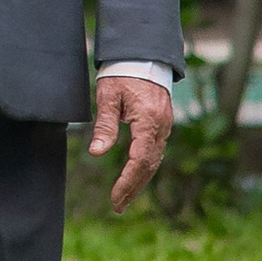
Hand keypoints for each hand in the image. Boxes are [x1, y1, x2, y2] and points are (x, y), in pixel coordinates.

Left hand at [89, 71, 173, 211]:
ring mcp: (165, 125)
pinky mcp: (162, 123)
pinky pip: (155, 151)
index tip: (115, 198)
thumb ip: (104, 125)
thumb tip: (96, 152)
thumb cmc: (122, 73)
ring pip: (154, 160)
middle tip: (117, 206)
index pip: (139, 160)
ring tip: (124, 198)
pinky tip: (134, 177)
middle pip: (149, 165)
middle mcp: (161, 126)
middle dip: (133, 187)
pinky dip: (144, 167)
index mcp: (148, 120)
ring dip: (139, 181)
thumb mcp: (108, 96)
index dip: (127, 182)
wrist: (142, 54)